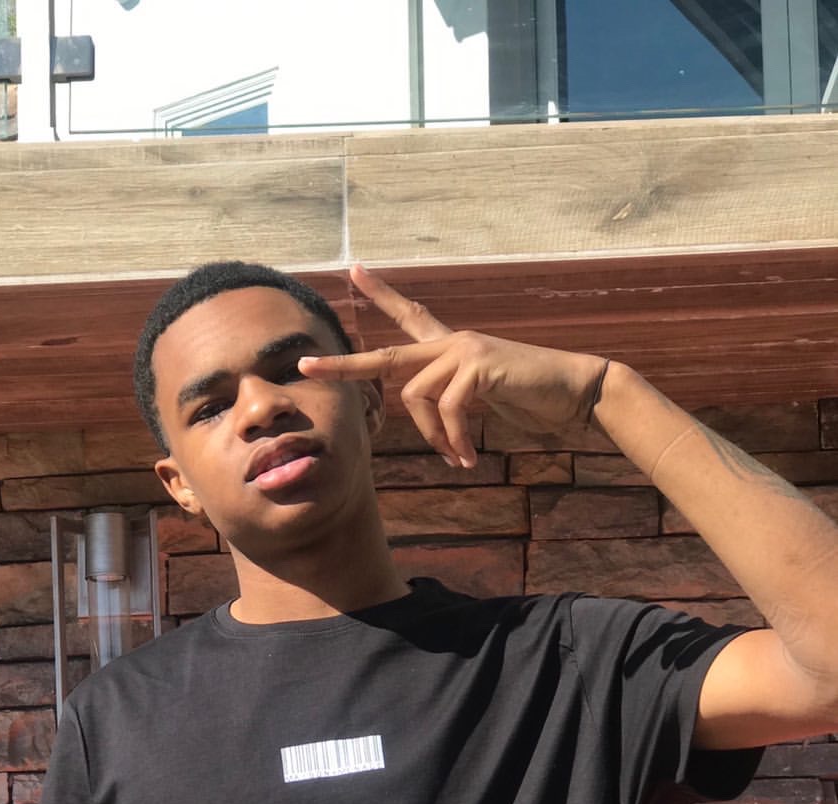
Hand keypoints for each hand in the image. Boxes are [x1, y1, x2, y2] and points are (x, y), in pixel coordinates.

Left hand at [299, 264, 609, 468]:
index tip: (355, 270)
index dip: (383, 294)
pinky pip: (447, 409)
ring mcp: (464, 350)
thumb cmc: (535, 399)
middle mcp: (453, 342)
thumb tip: (430, 424)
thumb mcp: (485, 402)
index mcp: (453, 347)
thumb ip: (454, 403)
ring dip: (434, 436)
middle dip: (344, 366)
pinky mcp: (478, 364)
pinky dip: (453, 438)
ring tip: (457, 457)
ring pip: (417, 397)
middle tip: (304, 367)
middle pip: (388, 354)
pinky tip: (468, 456)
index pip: (412, 314)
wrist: (576, 391)